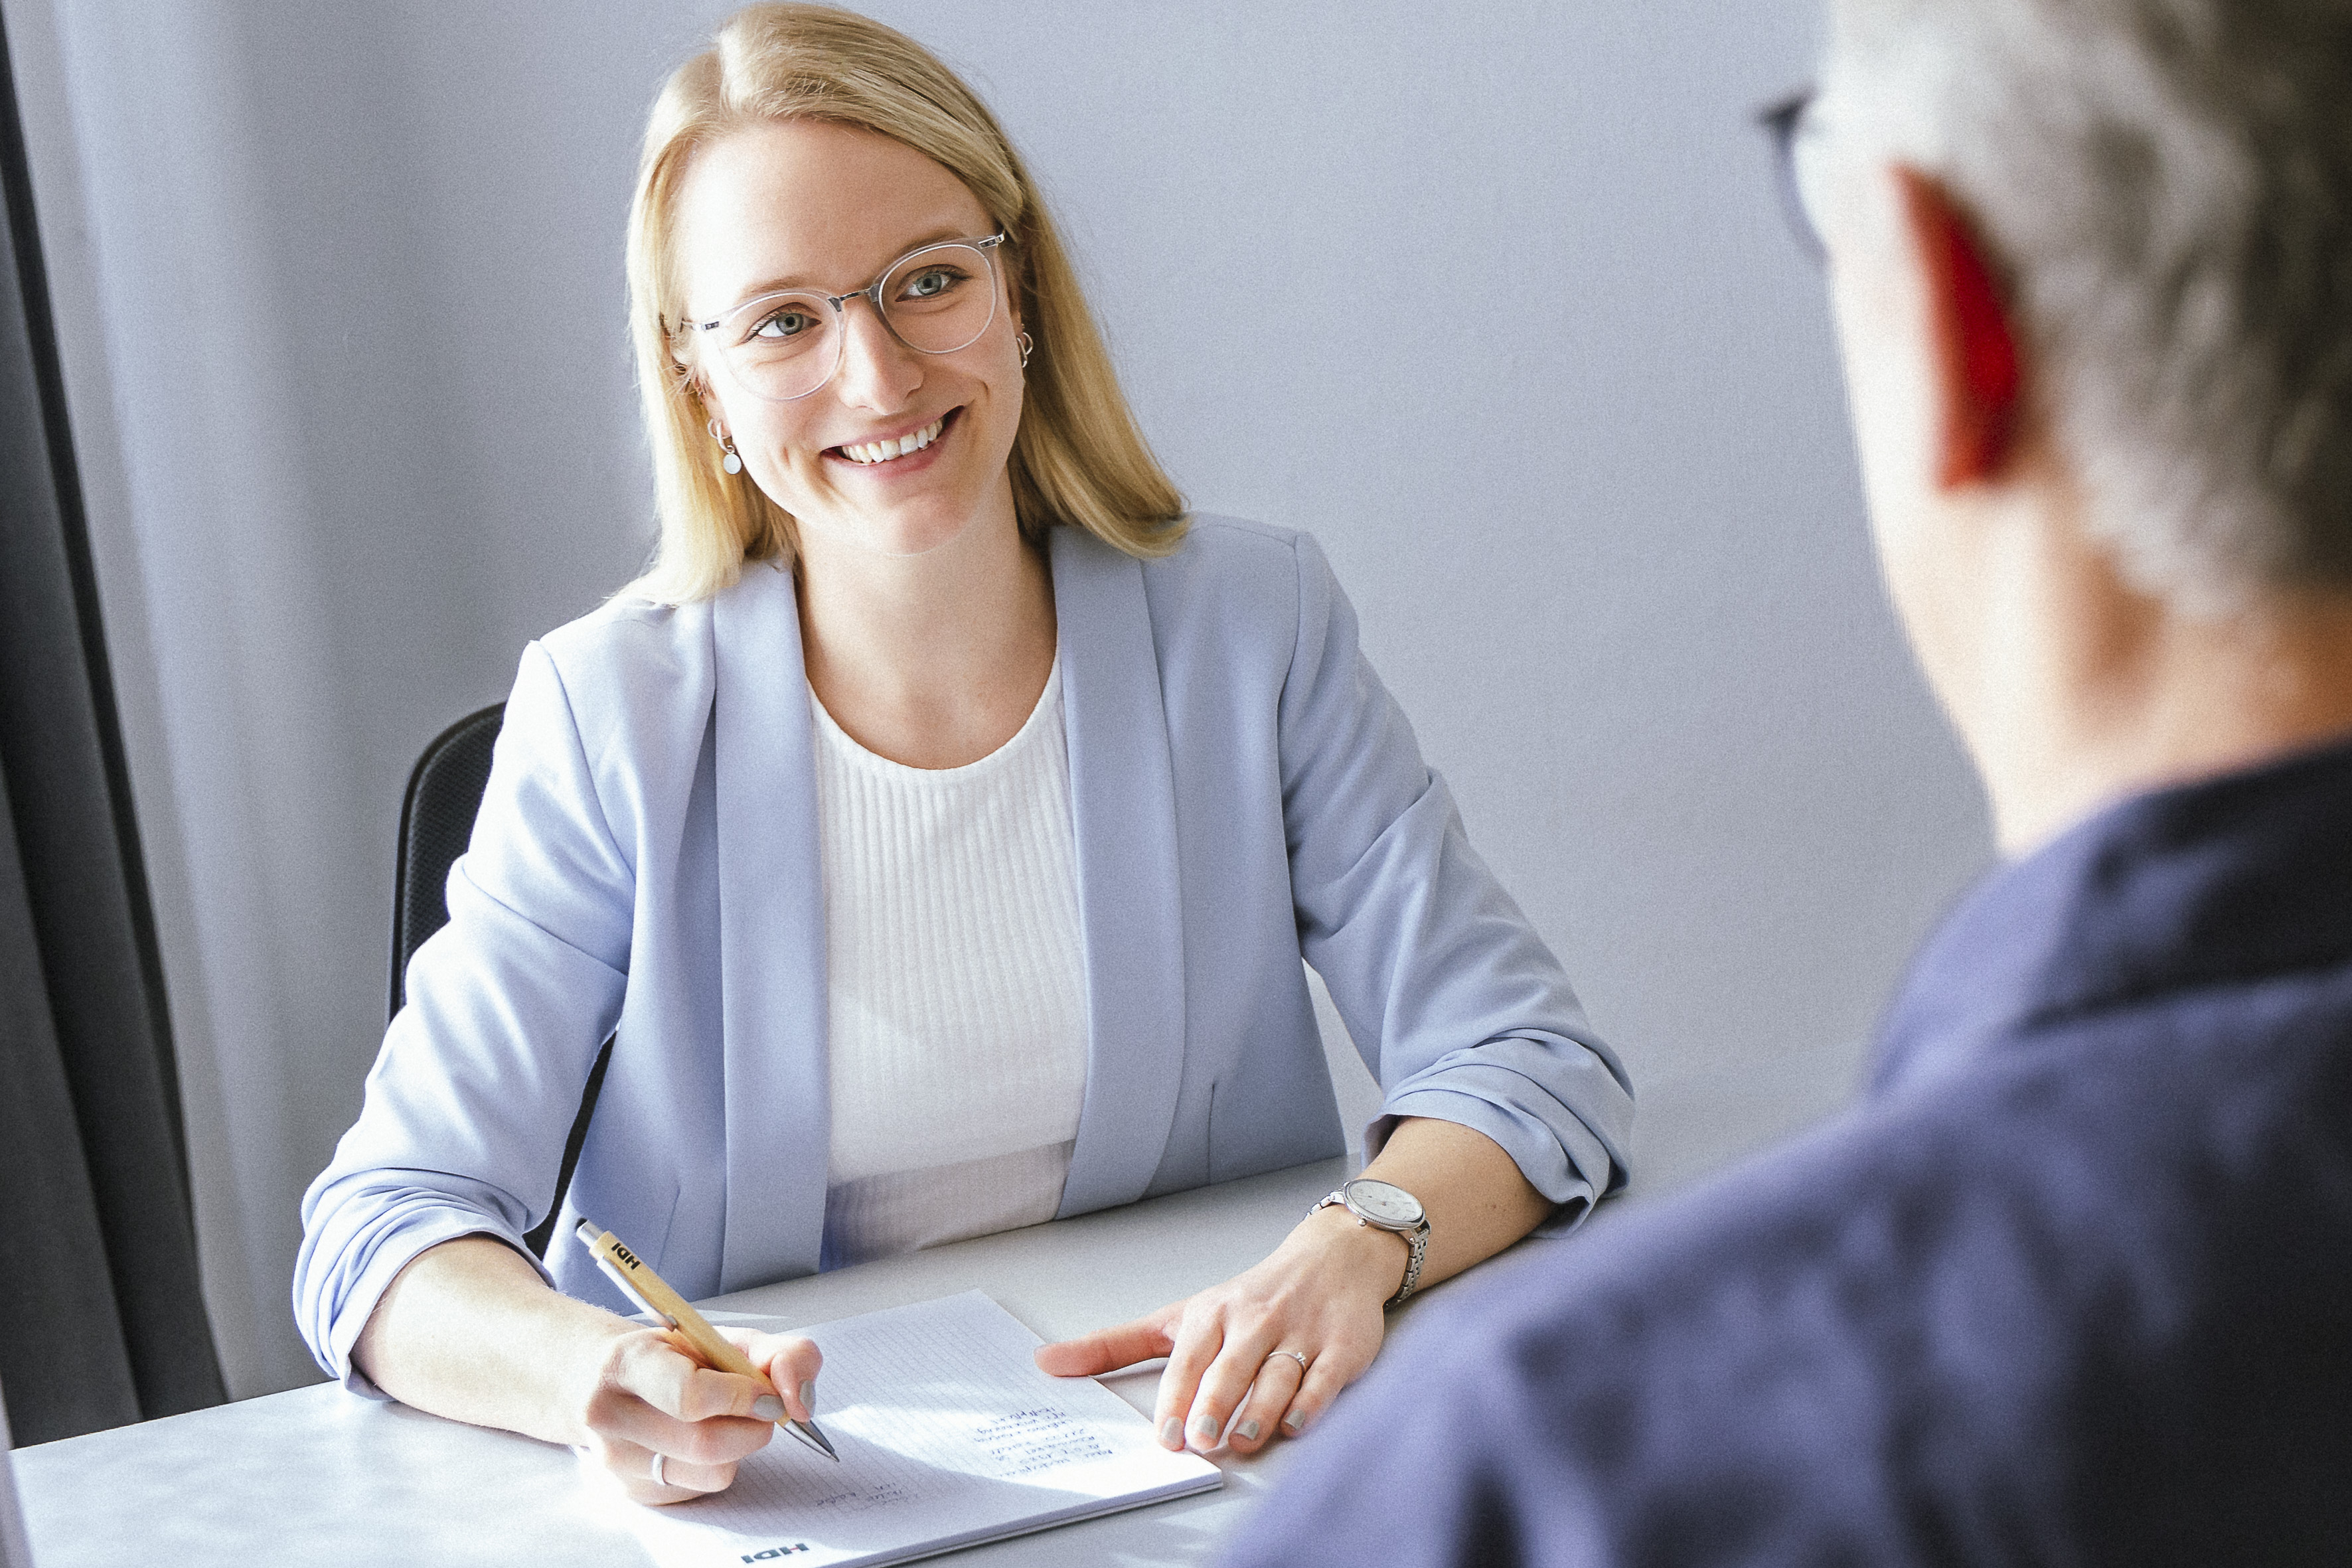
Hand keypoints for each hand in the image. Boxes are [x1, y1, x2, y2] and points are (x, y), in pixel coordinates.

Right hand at [572, 1325, 823, 1503]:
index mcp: (626, 1362)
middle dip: (753, 1427)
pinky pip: (700, 1489)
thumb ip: (777, 1354)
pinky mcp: (631, 1490)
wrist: (602, 1377)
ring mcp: (616, 1459)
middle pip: (706, 1444)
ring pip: (710, 1473)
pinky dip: (719, 1465)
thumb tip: (799, 1398)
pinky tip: (702, 1438)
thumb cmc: (671, 1355)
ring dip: (740, 1448)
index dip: (743, 1397)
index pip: (691, 1395)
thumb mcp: (723, 1336)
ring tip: (729, 1420)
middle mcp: (609, 1414)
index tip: (767, 1393)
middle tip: (763, 1408)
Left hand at [1033, 1206, 1404, 1454]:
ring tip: (1242, 1440)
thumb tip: (1045, 1362)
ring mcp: (1300, 1334)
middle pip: (1232, 1367)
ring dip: (1260, 1410)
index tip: (1167, 1434)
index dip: (1177, 1396)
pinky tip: (1295, 1424)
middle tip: (1201, 1440)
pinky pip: (1324, 1380)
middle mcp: (1255, 1321)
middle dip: (1215, 1403)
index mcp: (1213, 1314)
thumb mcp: (1180, 1317)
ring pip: (1278, 1376)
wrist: (1332, 1260)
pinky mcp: (1341, 1349)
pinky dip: (1311, 1403)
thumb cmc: (1249, 1299)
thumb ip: (1116, 1346)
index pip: (1189, 1358)